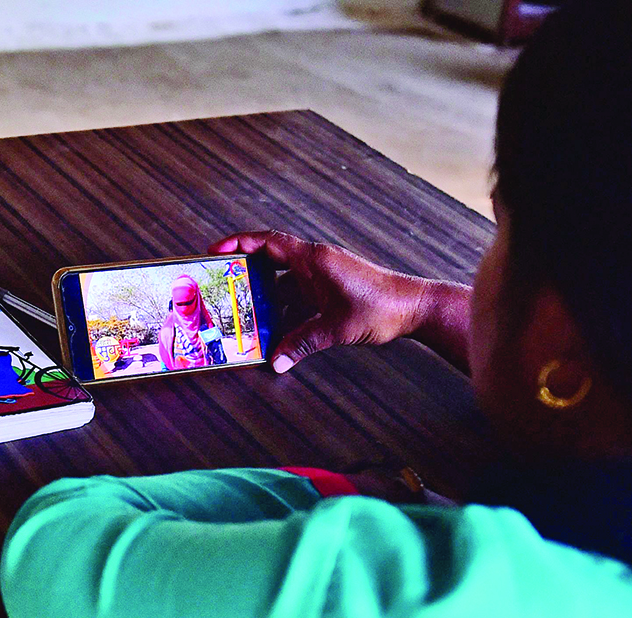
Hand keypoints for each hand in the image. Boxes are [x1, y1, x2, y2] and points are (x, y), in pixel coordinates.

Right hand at [209, 231, 431, 372]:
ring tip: (246, 319)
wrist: (414, 308)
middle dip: (246, 275)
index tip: (216, 251)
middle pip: (270, 262)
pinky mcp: (330, 290)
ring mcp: (322, 276)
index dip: (239, 243)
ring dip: (266, 300)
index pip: (268, 242)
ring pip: (284, 284)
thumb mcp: (338, 328)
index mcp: (315, 259)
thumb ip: (304, 343)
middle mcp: (316, 263)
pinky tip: (276, 331)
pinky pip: (298, 297)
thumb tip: (276, 360)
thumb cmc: (382, 307)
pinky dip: (285, 311)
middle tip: (222, 288)